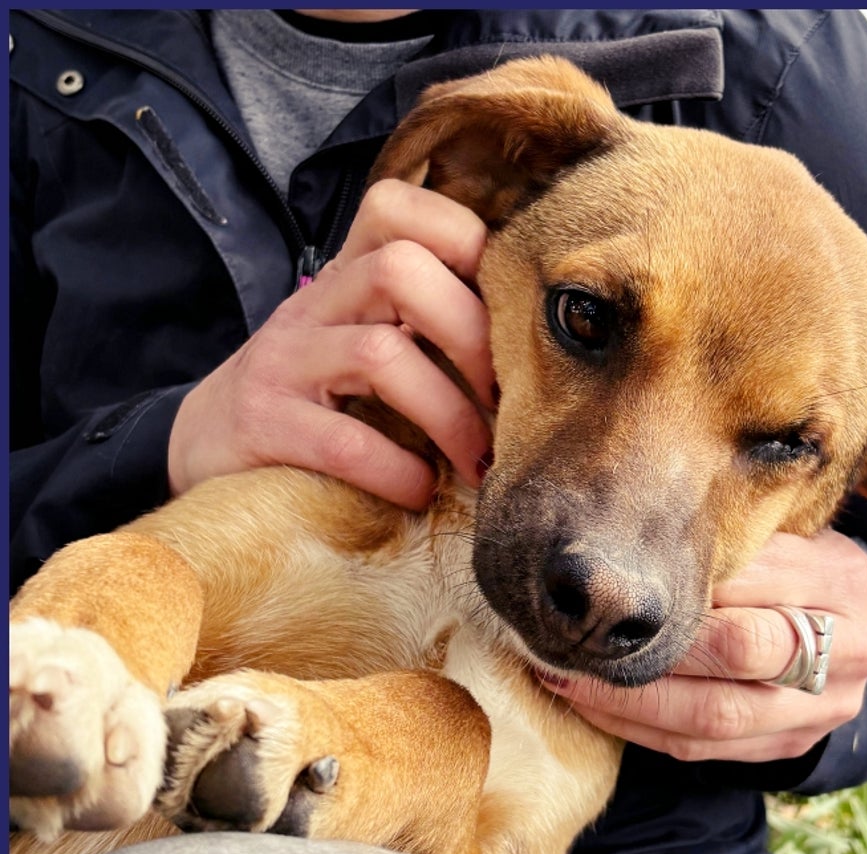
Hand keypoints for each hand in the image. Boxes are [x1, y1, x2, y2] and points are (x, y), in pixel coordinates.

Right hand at [168, 180, 495, 509]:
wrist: (202, 445)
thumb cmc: (311, 396)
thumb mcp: (357, 339)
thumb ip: (418, 324)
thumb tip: (524, 345)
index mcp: (343, 277)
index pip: (398, 209)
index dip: (465, 242)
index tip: (504, 310)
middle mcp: (312, 305)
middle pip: (401, 270)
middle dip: (474, 338)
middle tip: (505, 400)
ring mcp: (282, 360)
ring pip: (382, 355)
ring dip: (450, 416)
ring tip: (477, 461)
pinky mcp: (263, 425)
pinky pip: (346, 442)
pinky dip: (399, 471)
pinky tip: (418, 491)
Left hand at [536, 530, 866, 762]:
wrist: (854, 634)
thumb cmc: (795, 571)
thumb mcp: (784, 538)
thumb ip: (732, 540)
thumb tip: (626, 531)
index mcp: (840, 577)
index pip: (753, 575)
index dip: (680, 580)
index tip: (610, 576)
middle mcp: (847, 646)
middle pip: (739, 648)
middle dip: (651, 646)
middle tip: (579, 635)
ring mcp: (824, 707)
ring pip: (716, 713)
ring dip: (631, 700)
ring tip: (567, 679)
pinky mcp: (791, 745)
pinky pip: (705, 750)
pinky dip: (642, 730)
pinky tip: (594, 708)